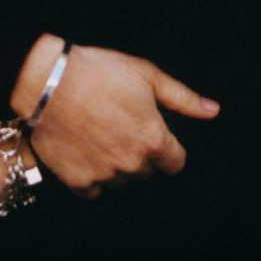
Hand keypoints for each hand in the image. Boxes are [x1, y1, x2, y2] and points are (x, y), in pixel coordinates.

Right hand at [11, 35, 219, 198]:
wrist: (48, 81)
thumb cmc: (99, 72)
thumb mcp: (146, 75)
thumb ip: (182, 98)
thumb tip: (212, 110)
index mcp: (153, 139)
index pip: (175, 162)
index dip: (166, 146)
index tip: (151, 132)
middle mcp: (132, 163)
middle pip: (146, 170)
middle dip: (139, 151)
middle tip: (119, 123)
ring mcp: (105, 175)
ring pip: (121, 179)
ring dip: (116, 163)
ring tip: (98, 132)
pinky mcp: (79, 182)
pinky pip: (94, 188)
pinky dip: (92, 173)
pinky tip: (83, 148)